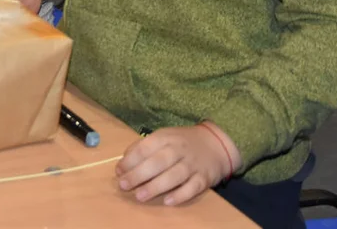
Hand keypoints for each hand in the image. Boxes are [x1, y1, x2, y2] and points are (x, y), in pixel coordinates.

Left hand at [116, 124, 240, 205]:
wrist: (217, 144)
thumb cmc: (182, 142)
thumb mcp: (163, 136)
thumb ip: (143, 147)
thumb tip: (124, 161)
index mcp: (166, 137)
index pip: (145, 148)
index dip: (130, 160)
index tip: (119, 171)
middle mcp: (179, 150)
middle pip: (158, 162)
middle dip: (139, 174)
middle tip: (124, 185)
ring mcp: (192, 164)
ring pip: (174, 176)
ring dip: (156, 186)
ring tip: (140, 196)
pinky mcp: (204, 178)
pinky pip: (192, 187)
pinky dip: (181, 195)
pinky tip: (168, 201)